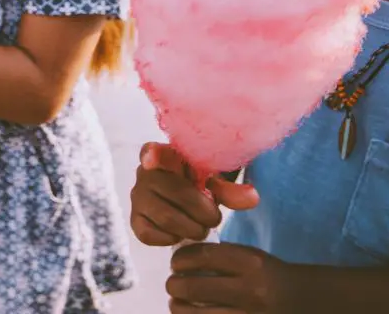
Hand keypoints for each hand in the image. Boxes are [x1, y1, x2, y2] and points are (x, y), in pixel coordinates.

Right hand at [130, 143, 259, 246]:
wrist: (187, 205)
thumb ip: (231, 190)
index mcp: (166, 155)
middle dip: (201, 210)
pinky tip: (180, 235)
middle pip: (174, 192)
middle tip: (214, 218)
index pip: (152, 151)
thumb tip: (252, 198)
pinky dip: (170, 238)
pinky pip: (148, 234)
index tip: (151, 159)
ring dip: (190, 228)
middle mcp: (145, 173)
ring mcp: (138, 197)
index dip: (151, 155)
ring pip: (164, 217)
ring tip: (202, 229)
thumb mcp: (215, 184)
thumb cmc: (200, 186)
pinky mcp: (135, 219)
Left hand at [168, 242, 296, 312]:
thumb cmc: (270, 276)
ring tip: (176, 303)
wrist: (304, 301)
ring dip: (178, 308)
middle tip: (172, 285)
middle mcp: (248, 290)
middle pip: (193, 288)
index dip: (181, 260)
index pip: (202, 256)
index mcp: (250, 263)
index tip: (175, 263)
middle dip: (174, 286)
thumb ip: (220, 257)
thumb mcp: (251, 257)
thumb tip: (181, 260)